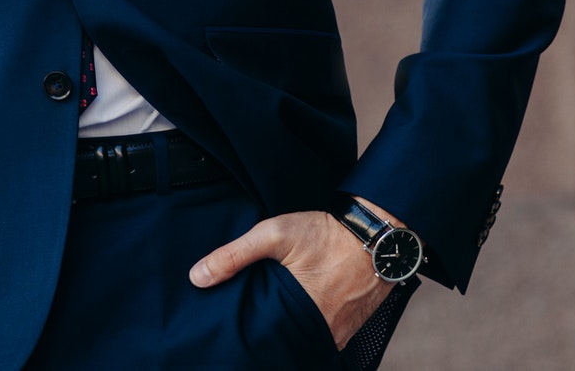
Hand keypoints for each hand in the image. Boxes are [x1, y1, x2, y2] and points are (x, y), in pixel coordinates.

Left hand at [188, 200, 399, 349]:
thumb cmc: (326, 232)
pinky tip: (295, 314)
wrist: (376, 231)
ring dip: (290, 331)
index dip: (250, 334)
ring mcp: (341, 331)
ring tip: (272, 318)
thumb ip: (234, 255)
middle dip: (269, 334)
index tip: (235, 328)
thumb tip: (197, 278)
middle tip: (253, 321)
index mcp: (303, 312)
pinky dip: (309, 328)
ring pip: (306, 340)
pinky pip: (324, 336)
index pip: (267, 339)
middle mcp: (324, 330)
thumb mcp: (274, 234)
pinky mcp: (351, 326)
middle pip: (287, 342)